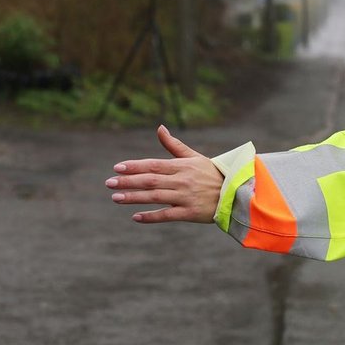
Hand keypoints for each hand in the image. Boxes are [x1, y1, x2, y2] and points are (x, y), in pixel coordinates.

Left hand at [106, 125, 223, 223]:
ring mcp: (186, 197)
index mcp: (182, 166)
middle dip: (128, 181)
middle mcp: (183, 180)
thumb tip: (159, 128)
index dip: (134, 166)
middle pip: (150, 180)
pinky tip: (136, 216)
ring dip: (134, 197)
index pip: (153, 165)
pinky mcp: (190, 213)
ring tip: (116, 198)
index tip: (117, 167)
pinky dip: (151, 216)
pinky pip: (167, 215)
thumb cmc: (212, 174)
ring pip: (155, 196)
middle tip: (109, 183)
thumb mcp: (194, 157)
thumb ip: (174, 145)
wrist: (236, 194)